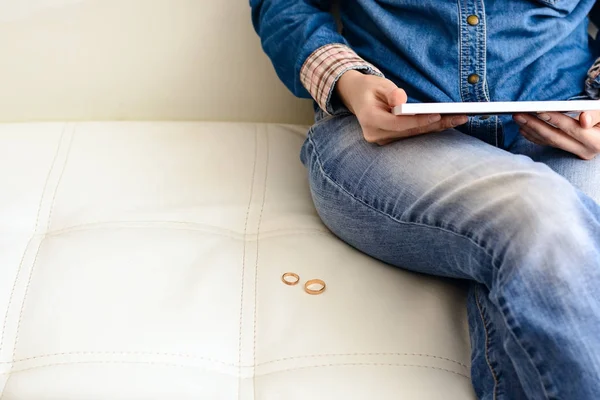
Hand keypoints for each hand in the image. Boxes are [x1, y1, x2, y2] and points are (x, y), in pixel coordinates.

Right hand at [335, 70, 467, 144]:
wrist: (356, 97)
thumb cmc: (369, 88)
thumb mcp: (378, 84)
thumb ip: (391, 92)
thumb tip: (401, 101)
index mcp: (369, 120)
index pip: (397, 123)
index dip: (418, 120)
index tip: (438, 114)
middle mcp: (375, 135)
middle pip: (410, 131)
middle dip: (435, 124)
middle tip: (460, 117)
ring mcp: (382, 140)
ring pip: (413, 134)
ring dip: (436, 127)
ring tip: (459, 119)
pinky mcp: (390, 140)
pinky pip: (412, 135)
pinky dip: (429, 127)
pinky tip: (447, 122)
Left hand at [513, 111, 599, 159]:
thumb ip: (597, 114)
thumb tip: (584, 119)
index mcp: (598, 141)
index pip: (573, 129)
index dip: (556, 120)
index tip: (539, 111)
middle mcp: (586, 150)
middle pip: (556, 137)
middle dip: (535, 125)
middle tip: (518, 114)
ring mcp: (575, 153)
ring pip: (549, 142)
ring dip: (531, 129)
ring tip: (517, 118)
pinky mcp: (567, 151)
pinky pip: (547, 144)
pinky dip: (534, 136)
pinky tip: (523, 128)